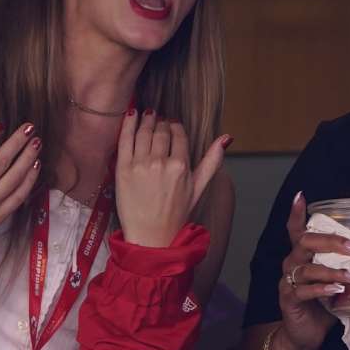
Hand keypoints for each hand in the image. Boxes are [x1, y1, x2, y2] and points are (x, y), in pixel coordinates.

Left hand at [115, 110, 227, 246]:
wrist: (151, 235)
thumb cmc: (176, 213)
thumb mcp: (199, 187)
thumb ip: (212, 161)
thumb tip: (227, 137)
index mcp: (181, 166)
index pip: (178, 136)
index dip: (174, 126)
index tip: (171, 122)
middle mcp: (161, 163)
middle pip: (160, 132)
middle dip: (160, 122)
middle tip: (157, 116)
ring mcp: (140, 165)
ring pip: (143, 133)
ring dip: (145, 120)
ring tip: (146, 114)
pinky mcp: (123, 169)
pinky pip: (125, 140)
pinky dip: (128, 124)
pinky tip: (131, 114)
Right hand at [276, 192, 349, 349]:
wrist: (305, 335)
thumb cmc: (323, 307)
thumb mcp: (339, 284)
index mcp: (302, 258)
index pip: (296, 231)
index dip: (297, 214)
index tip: (301, 196)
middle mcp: (292, 265)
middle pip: (304, 243)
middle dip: (331, 241)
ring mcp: (288, 282)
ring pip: (306, 268)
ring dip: (332, 270)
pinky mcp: (289, 300)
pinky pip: (303, 290)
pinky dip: (322, 289)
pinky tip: (336, 290)